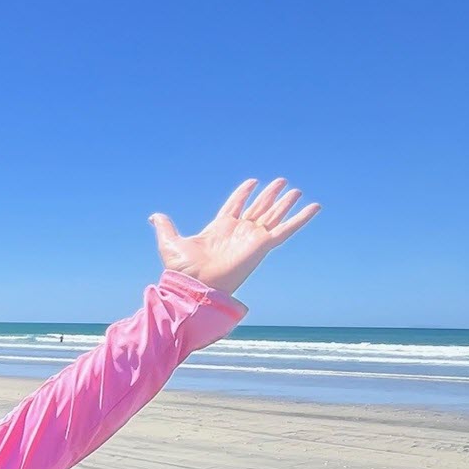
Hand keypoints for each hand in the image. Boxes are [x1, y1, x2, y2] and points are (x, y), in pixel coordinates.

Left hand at [148, 179, 319, 298]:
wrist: (196, 286)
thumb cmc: (183, 270)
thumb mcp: (170, 242)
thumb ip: (165, 227)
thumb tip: (153, 216)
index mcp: (219, 229)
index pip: (235, 205)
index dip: (243, 194)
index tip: (251, 182)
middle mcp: (238, 232)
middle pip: (258, 208)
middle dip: (269, 195)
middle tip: (281, 181)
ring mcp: (252, 238)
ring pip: (273, 215)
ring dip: (284, 202)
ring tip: (294, 189)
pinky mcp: (264, 245)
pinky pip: (287, 229)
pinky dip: (301, 218)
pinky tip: (314, 206)